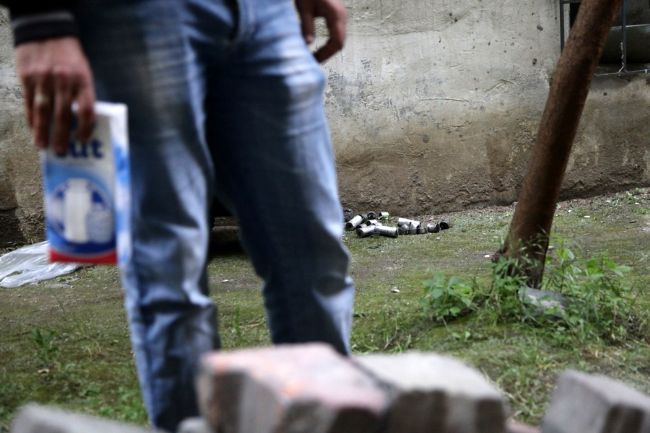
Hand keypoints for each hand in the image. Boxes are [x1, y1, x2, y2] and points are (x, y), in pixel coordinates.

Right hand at [15, 37, 94, 153]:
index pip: (86, 110)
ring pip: (43, 111)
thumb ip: (81, 94)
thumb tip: (80, 122)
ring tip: (43, 146)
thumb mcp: (83, 71)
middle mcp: (63, 81)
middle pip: (63, 115)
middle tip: (61, 152)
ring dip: (42, 131)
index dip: (85, 128)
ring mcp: (43, 79)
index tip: (82, 140)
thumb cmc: (69, 56)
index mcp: (82, 80)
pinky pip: (29, 102)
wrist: (46, 29)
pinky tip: (32, 129)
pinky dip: (30, 118)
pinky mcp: (26, 77)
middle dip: (62, 136)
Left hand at [295, 0, 346, 62]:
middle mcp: (342, 16)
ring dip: (328, 49)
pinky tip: (317, 47)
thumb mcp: (304, 7)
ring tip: (314, 57)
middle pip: (340, 43)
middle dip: (327, 54)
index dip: (325, 54)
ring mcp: (341, 16)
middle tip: (313, 63)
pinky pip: (336, 33)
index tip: (313, 61)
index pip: (336, 42)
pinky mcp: (337, 15)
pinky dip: (328, 43)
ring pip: (339, 39)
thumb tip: (307, 45)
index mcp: (335, 15)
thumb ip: (306, 26)